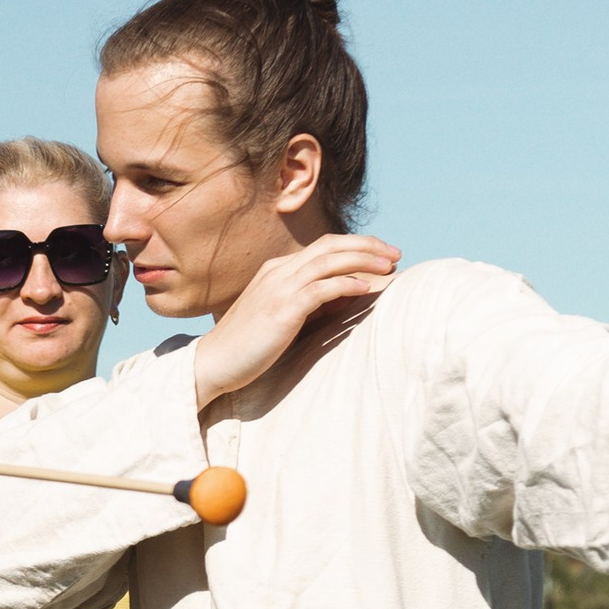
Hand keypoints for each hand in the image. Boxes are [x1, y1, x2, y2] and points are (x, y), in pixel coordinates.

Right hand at [191, 233, 400, 414]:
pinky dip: (347, 284)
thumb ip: (308, 302)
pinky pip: (321, 288)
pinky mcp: (282, 310)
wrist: (213, 363)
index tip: (383, 256)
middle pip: (331, 245)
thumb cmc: (248, 345)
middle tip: (396, 255)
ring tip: (389, 267)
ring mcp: (279, 288)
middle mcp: (279, 271)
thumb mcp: (281, 315)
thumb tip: (345, 296)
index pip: (324, 246)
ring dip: (364, 260)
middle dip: (368, 246)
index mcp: (277, 270)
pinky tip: (367, 289)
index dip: (357, 246)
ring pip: (329, 260)